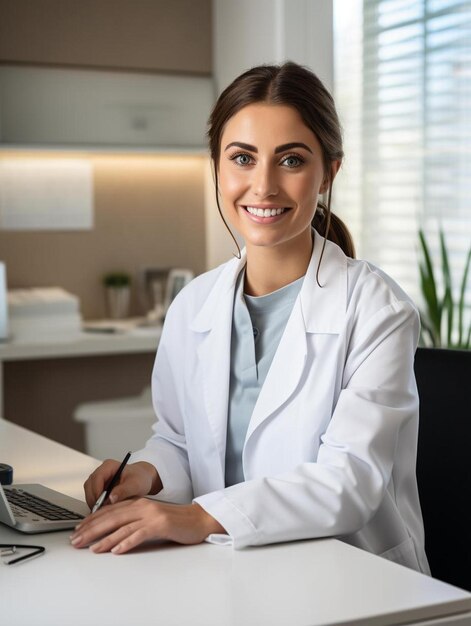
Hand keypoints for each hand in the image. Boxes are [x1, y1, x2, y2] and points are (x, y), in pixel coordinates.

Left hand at [70, 499, 225, 553]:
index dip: (91, 520)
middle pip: (111, 517)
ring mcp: (151, 515)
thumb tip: (110, 533)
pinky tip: (116, 550)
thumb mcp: (149, 517)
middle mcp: (142, 506)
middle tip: (76, 540)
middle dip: (91, 529)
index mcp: (138, 503)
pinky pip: (140, 534)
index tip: (77, 529)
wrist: (198, 519)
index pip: (109, 510)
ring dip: (105, 538)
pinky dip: (126, 542)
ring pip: (122, 526)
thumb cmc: (174, 521)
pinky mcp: (161, 525)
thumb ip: (133, 520)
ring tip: (91, 548)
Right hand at [83, 459, 161, 508]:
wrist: (143, 480)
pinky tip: (104, 511)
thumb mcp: (135, 485)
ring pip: (89, 492)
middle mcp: (101, 471)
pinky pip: (92, 497)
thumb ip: (123, 491)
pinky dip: (96, 504)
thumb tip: (110, 499)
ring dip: (94, 503)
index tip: (101, 504)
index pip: (97, 477)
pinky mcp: (98, 488)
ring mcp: (98, 480)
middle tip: (100, 511)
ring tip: (103, 512)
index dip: (96, 491)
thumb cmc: (140, 479)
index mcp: (109, 465)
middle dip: (94, 499)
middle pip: (89, 485)